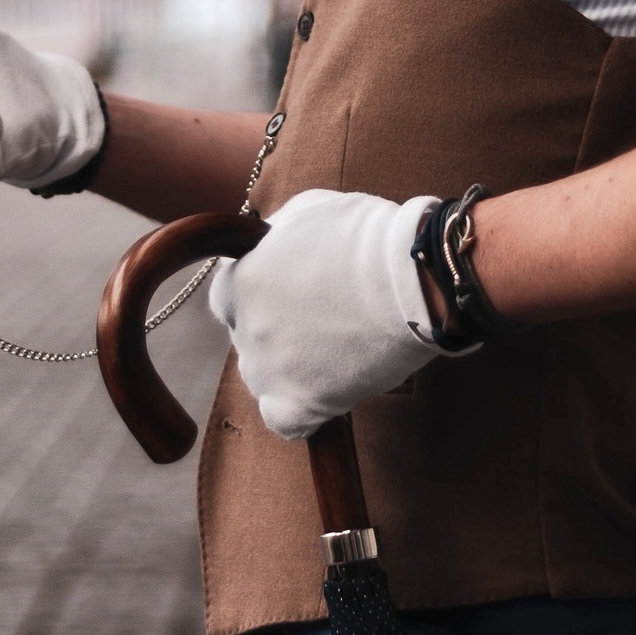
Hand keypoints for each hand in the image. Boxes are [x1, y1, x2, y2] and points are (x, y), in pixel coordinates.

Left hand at [208, 189, 475, 440]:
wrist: (408, 276)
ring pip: (263, 378)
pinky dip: (300, 412)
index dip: (257, 294)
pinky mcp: (302, 404)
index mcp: (240, 283)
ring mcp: (271, 370)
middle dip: (277, 327)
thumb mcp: (306, 212)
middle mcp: (246, 329)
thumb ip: (276, 234)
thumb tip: (269, 244)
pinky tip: (323, 393)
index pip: (227, 298)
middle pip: (249, 337)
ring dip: (287, 367)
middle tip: (321, 315)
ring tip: (332, 349)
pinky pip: (285, 422)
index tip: (286, 290)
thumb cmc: (364, 236)